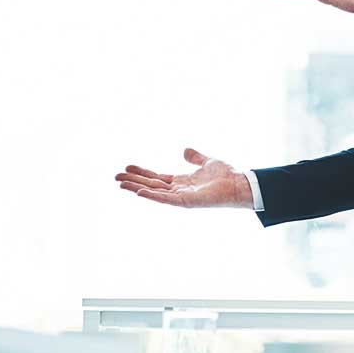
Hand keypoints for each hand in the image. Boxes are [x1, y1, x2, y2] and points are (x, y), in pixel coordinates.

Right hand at [115, 147, 252, 208]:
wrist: (238, 184)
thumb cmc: (226, 175)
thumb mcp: (207, 161)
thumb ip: (195, 157)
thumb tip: (185, 150)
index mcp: (181, 182)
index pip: (156, 178)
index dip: (142, 173)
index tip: (127, 168)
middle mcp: (178, 191)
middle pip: (150, 185)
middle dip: (133, 181)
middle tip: (115, 178)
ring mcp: (181, 197)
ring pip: (154, 192)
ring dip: (136, 188)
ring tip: (120, 184)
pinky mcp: (186, 202)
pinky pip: (165, 199)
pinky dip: (152, 196)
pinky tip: (138, 192)